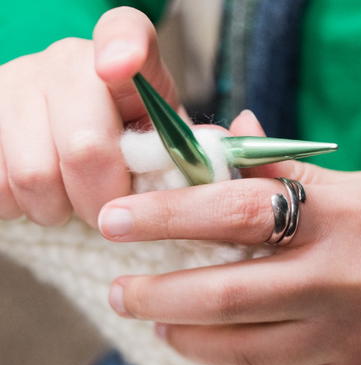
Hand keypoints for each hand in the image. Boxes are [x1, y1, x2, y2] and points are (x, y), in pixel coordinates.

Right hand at [0, 7, 179, 225]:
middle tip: (109, 211)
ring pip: (35, 175)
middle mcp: (66, 61)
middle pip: (85, 146)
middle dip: (103, 199)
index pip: (125, 32)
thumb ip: (186, 145)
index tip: (120, 67)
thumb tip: (215, 150)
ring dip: (59, 209)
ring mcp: (14, 83)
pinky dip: (21, 206)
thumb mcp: (162, 139)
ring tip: (70, 200)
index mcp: (125, 59)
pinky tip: (39, 194)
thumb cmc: (125, 143)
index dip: (123, 47)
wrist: (62, 141)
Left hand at [99, 111, 360, 364]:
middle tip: (120, 290)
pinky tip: (216, 359)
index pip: (238, 208)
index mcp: (343, 214)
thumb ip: (290, 176)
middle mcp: (343, 277)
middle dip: (157, 293)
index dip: (168, 212)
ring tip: (163, 319)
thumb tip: (223, 146)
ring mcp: (350, 335)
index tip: (117, 221)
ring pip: (242, 350)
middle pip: (226, 293)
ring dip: (187, 336)